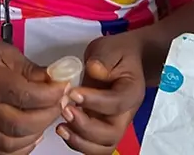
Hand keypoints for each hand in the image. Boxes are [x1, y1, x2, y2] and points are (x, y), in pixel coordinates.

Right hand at [0, 36, 66, 154]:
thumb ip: (32, 69)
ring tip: (48, 113)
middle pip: (20, 124)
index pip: (24, 95)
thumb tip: (57, 81)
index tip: (64, 86)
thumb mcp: (6, 52)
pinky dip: (24, 146)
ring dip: (39, 131)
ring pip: (13, 142)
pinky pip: (4, 151)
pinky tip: (34, 131)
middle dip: (48, 114)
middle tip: (61, 101)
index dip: (50, 94)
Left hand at [57, 33, 146, 154]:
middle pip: (111, 134)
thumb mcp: (110, 48)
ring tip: (61, 126)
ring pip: (103, 146)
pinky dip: (78, 143)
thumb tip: (95, 70)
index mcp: (132, 91)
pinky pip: (94, 146)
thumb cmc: (116, 54)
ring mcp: (114, 124)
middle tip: (65, 109)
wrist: (122, 60)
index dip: (94, 101)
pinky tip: (63, 129)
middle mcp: (126, 113)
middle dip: (85, 126)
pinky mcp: (102, 129)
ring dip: (80, 140)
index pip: (116, 103)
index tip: (72, 92)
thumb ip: (103, 58)